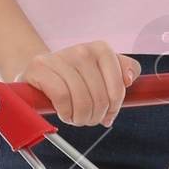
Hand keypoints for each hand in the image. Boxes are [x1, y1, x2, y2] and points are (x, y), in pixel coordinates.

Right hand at [16, 41, 140, 127]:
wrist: (39, 73)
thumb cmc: (74, 77)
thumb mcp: (102, 73)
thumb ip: (122, 72)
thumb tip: (129, 80)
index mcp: (101, 49)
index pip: (118, 87)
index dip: (114, 107)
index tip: (108, 114)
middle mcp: (82, 50)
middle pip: (100, 97)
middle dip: (96, 116)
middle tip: (89, 119)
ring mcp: (60, 57)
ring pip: (82, 99)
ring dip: (80, 117)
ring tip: (76, 118)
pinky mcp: (40, 67)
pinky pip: (62, 97)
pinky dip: (65, 112)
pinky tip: (64, 113)